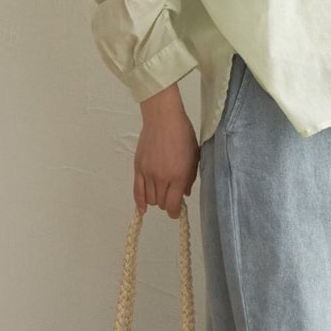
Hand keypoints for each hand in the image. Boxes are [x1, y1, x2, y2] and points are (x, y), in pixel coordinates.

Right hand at [134, 90, 198, 216]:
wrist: (163, 118)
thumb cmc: (183, 134)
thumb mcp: (193, 157)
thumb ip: (189, 178)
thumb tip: (185, 194)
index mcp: (179, 176)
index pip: (174, 205)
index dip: (176, 212)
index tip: (178, 212)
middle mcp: (162, 178)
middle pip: (161, 204)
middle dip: (168, 204)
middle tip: (172, 196)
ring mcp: (148, 173)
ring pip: (150, 199)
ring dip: (156, 200)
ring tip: (161, 194)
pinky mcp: (138, 168)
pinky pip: (136, 191)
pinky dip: (139, 202)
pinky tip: (143, 208)